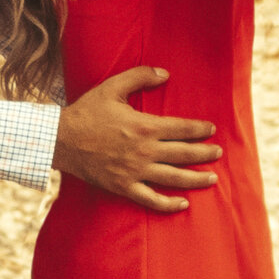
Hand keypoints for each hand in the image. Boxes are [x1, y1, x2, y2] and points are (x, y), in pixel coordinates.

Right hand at [52, 65, 220, 212]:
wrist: (60, 140)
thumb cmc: (86, 112)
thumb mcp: (112, 87)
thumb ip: (140, 76)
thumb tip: (165, 74)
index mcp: (144, 126)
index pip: (181, 128)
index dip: (200, 129)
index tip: (211, 129)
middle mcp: (144, 151)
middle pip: (184, 154)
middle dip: (205, 153)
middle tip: (219, 153)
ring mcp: (134, 171)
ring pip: (173, 178)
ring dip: (196, 179)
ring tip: (212, 178)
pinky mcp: (123, 187)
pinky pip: (151, 199)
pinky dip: (168, 204)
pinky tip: (183, 204)